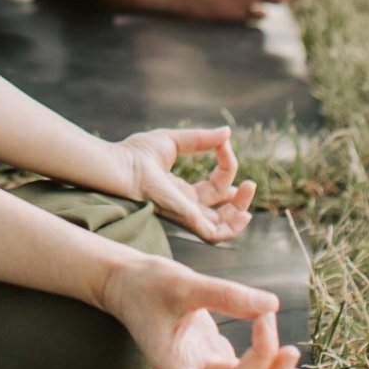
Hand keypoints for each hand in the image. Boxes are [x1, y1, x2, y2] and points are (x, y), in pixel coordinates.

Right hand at [101, 257, 308, 368]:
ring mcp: (201, 365)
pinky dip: (268, 367)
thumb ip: (226, 295)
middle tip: (286, 347)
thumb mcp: (183, 283)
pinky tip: (289, 360)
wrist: (126, 280)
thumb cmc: (145, 283)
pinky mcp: (211, 354)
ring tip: (293, 354)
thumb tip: (271, 304)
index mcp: (172, 365)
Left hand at [116, 126, 254, 243]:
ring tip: (248, 190)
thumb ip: (201, 139)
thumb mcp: (175, 140)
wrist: (120, 166)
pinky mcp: (186, 220)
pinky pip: (214, 235)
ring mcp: (185, 215)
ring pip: (221, 225)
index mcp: (179, 190)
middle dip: (238, 198)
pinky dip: (232, 229)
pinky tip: (244, 213)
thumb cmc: (136, 154)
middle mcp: (184, 206)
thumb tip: (227, 133)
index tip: (224, 144)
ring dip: (240, 212)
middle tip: (249, 183)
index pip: (213, 187)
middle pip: (219, 211)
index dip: (225, 167)